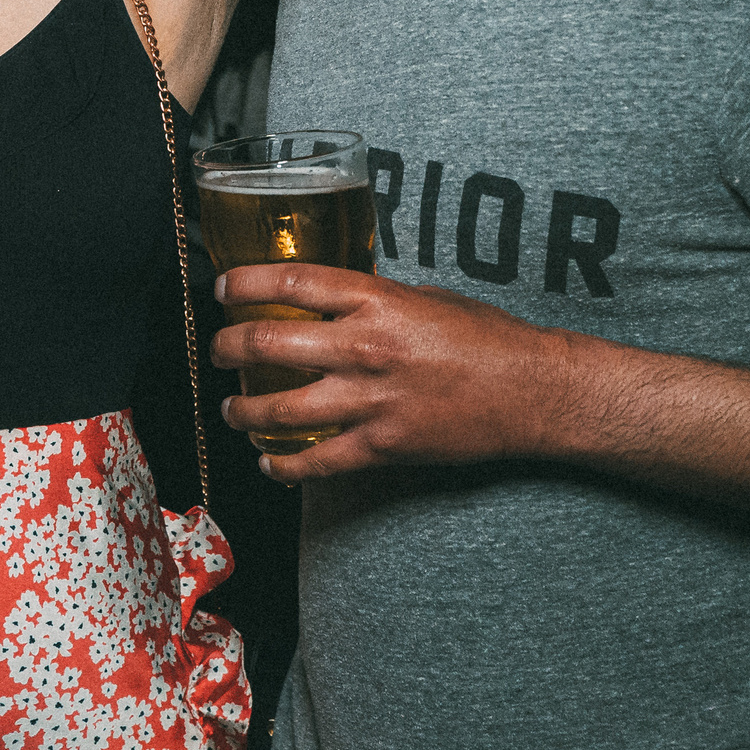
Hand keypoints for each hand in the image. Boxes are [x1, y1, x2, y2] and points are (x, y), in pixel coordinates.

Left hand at [212, 262, 568, 481]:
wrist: (533, 391)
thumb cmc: (487, 338)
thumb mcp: (426, 297)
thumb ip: (374, 299)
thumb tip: (331, 300)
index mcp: (377, 301)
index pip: (292, 283)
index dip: (245, 283)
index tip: (222, 287)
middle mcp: (365, 347)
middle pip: (269, 343)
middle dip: (228, 347)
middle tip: (217, 350)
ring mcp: (370, 400)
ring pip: (280, 408)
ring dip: (243, 410)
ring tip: (231, 410)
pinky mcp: (382, 445)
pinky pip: (316, 461)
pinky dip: (284, 465)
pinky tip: (268, 462)